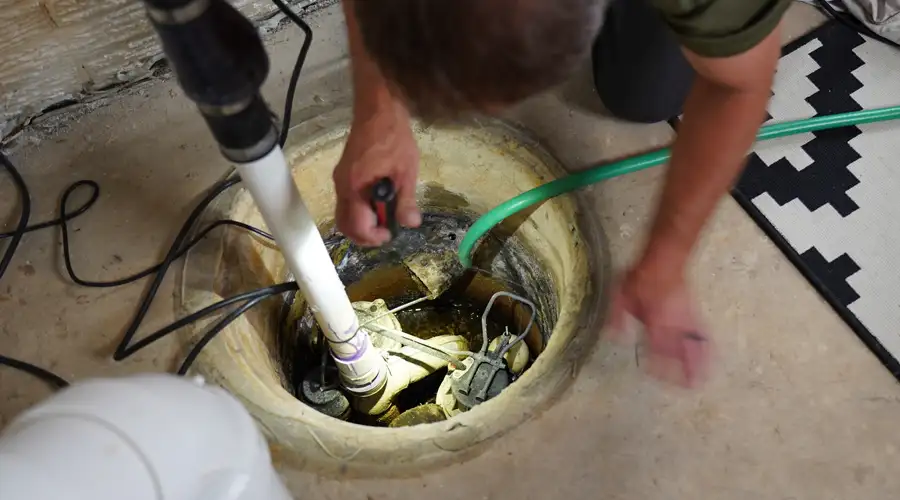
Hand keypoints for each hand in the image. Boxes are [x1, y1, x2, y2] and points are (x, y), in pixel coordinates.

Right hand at [333, 103, 420, 245]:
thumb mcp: (406, 170)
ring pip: (344, 215)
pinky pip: (347, 202)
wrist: (378, 109)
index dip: (373, 236)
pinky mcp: (344, 175)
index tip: (390, 233)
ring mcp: (341, 180)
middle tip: (386, 233)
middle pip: (345, 225)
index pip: (356, 226)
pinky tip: (379, 203)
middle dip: (364, 235)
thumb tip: (410, 223)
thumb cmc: (393, 137)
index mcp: (354, 187)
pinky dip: (360, 211)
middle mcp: (342, 186)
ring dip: (362, 223)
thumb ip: (406, 200)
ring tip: (385, 219)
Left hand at [607, 256, 710, 387]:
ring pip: (694, 346)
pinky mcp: (693, 314)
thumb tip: (615, 336)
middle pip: (678, 353)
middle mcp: (672, 324)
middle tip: (685, 386)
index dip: (657, 364)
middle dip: (681, 371)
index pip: (656, 349)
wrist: (665, 258)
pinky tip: (709, 356)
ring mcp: (686, 319)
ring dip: (698, 364)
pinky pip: (703, 334)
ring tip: (700, 380)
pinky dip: (706, 348)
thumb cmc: (641, 276)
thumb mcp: (620, 295)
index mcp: (654, 321)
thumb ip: (617, 317)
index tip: (653, 373)